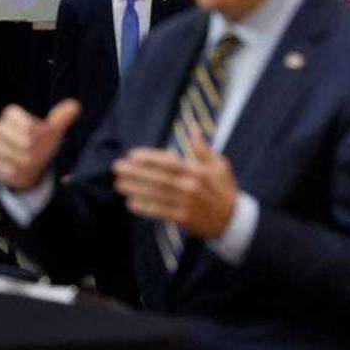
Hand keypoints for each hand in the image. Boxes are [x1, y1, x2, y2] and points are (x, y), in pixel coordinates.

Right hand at [0, 99, 80, 190]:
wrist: (28, 166)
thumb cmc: (40, 144)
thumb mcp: (52, 131)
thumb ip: (61, 118)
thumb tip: (75, 105)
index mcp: (11, 115)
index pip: (23, 120)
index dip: (35, 130)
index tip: (39, 134)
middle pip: (24, 138)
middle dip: (34, 148)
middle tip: (34, 150)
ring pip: (16, 155)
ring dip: (26, 160)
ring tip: (28, 159)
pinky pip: (8, 167)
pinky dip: (18, 170)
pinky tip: (20, 168)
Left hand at [112, 128, 237, 237]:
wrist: (233, 220)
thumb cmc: (224, 189)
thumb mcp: (220, 165)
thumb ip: (203, 149)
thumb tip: (193, 129)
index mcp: (198, 171)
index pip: (170, 162)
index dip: (150, 158)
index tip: (132, 155)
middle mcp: (191, 187)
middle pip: (158, 178)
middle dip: (136, 172)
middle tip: (117, 168)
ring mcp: (186, 204)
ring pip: (156, 195)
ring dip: (135, 189)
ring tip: (119, 184)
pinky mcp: (183, 219)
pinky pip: (160, 212)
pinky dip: (145, 208)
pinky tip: (131, 203)